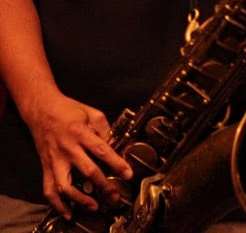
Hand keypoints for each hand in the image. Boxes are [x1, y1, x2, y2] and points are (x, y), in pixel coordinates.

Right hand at [25, 91, 132, 219]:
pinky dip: (57, 204)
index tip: (127, 174)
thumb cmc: (68, 109)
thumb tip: (112, 145)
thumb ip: (104, 128)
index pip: (102, 150)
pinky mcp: (46, 166)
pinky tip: (68, 212)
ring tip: (94, 206)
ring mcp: (55, 160)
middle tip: (115, 197)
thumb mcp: (90, 112)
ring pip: (65, 186)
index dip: (116, 163)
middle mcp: (68, 148)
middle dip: (104, 186)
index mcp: (80, 132)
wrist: (41, 108)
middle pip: (87, 171)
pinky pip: (49, 189)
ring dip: (80, 199)